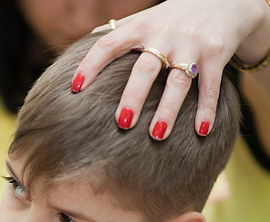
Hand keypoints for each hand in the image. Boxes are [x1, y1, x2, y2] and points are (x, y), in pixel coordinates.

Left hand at [73, 0, 269, 139]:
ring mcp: (192, 44)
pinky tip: (201, 131)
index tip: (75, 88)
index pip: (109, 44)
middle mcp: (165, 34)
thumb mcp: (146, 17)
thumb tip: (84, 41)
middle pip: (145, 68)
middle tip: (122, 123)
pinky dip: (207, 109)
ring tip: (157, 135)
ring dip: (168, 109)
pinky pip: (211, 86)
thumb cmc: (174, 16)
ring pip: (179, 81)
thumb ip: (119, 30)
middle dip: (134, 95)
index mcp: (141, 26)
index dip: (91, 64)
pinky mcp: (217, 53)